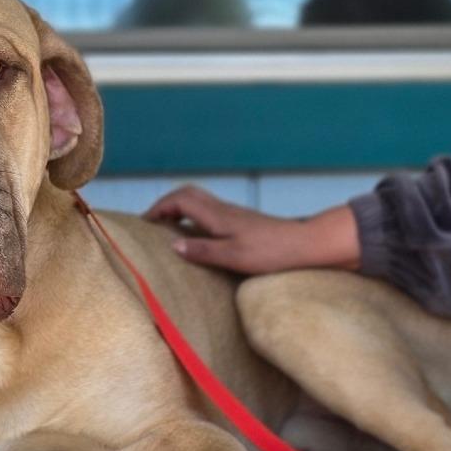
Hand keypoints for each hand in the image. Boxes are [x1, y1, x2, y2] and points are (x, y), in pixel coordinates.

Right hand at [144, 185, 360, 273]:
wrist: (305, 245)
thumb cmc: (271, 252)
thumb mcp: (233, 256)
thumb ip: (203, 250)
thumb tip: (173, 246)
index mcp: (217, 215)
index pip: (180, 200)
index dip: (159, 208)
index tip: (144, 223)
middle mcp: (223, 209)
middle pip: (187, 194)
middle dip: (165, 204)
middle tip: (151, 222)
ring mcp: (232, 213)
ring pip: (198, 200)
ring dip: (178, 209)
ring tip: (166, 228)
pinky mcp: (240, 221)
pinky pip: (207, 210)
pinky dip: (192, 216)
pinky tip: (194, 234)